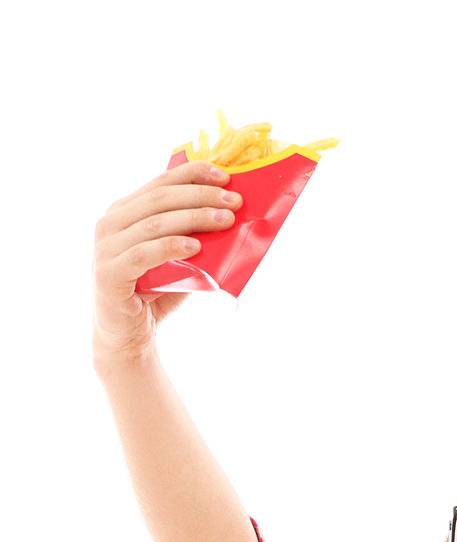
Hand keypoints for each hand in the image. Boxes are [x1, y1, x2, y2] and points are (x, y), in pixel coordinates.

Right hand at [92, 160, 243, 365]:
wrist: (128, 336)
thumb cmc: (154, 295)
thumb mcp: (176, 259)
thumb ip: (190, 236)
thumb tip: (229, 217)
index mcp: (124, 211)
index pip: (160, 183)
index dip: (192, 174)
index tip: (225, 175)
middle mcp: (110, 223)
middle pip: (160, 199)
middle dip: (200, 196)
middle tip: (234, 201)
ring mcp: (106, 248)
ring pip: (154, 224)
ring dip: (194, 219)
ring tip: (225, 221)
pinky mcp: (109, 274)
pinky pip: (143, 255)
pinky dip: (170, 247)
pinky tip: (195, 246)